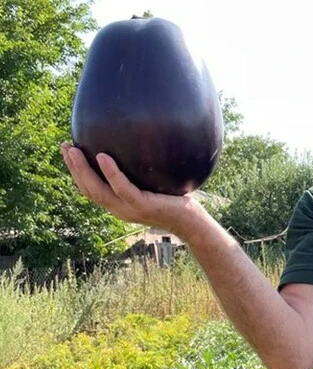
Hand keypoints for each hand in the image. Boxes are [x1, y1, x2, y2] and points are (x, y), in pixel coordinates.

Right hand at [60, 141, 205, 239]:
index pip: (90, 190)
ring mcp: (130, 209)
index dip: (76, 173)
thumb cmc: (176, 202)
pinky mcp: (142, 206)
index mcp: (119, 205)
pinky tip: (103, 157)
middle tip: (64, 147)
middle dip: (73, 168)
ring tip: (74, 150)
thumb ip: (144, 172)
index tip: (68, 153)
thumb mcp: (156, 186)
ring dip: (83, 170)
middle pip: (88, 189)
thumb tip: (142, 146)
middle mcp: (119, 209)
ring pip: (98, 190)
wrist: (192, 223)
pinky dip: (111, 173)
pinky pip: (123, 188)